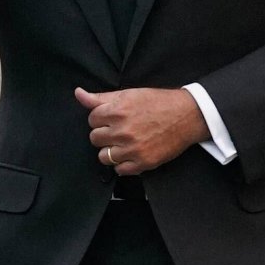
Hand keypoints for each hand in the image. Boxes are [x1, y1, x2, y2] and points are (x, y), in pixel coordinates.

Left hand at [76, 86, 205, 175]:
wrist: (187, 116)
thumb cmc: (158, 102)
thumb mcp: (129, 94)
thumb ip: (101, 97)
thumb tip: (78, 93)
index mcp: (118, 111)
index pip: (92, 119)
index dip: (101, 118)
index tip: (112, 118)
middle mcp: (123, 130)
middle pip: (95, 138)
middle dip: (104, 134)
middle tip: (119, 130)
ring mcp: (132, 148)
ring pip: (104, 156)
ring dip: (111, 151)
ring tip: (124, 144)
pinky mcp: (143, 162)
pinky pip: (120, 170)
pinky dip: (123, 164)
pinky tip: (131, 154)